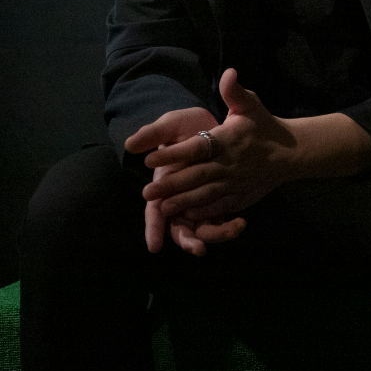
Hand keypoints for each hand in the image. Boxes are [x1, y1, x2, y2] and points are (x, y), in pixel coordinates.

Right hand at [124, 105, 243, 255]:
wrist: (214, 121)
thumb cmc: (185, 125)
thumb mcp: (170, 125)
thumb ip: (152, 134)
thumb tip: (130, 144)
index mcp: (165, 184)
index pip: (155, 211)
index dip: (154, 228)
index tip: (154, 246)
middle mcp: (180, 197)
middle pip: (180, 227)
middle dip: (188, 240)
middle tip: (198, 248)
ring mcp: (199, 200)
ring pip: (202, 227)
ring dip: (214, 235)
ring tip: (232, 231)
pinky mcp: (218, 198)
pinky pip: (220, 218)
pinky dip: (228, 225)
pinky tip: (240, 223)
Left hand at [141, 69, 298, 224]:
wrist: (292, 152)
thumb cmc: (264, 126)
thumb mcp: (251, 105)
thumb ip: (234, 91)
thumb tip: (228, 72)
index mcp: (228, 140)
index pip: (197, 148)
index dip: (174, 154)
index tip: (150, 159)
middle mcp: (229, 163)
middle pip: (197, 176)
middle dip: (171, 185)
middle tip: (147, 192)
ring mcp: (235, 182)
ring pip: (205, 194)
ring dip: (183, 202)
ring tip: (161, 208)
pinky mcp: (241, 196)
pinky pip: (219, 206)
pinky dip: (203, 212)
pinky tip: (186, 215)